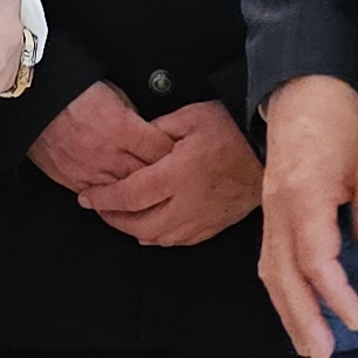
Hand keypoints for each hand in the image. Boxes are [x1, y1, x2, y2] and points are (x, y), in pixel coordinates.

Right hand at [23, 82, 168, 194]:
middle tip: (180, 182)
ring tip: (158, 197)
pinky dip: (116, 203)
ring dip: (143, 196)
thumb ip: (135, 117)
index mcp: (121, 127)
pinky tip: (127, 204)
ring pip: (127, 194)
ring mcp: (91, 170)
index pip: (161, 149)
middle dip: (166, 179)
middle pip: (149, 175)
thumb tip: (153, 133)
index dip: (178, 155)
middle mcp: (108, 152)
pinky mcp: (75, 180)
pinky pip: (102, 199)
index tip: (186, 156)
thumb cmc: (72, 92)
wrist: (34, 101)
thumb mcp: (114, 94)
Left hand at [80, 99, 261, 246]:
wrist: (271, 149)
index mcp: (178, 174)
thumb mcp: (191, 116)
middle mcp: (188, 203)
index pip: (130, 194)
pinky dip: (160, 237)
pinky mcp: (215, 224)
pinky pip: (180, 240)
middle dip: (113, 219)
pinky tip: (152, 228)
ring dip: (134, 229)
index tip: (87, 197)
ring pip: (159, 237)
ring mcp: (203, 218)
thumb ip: (158, 129)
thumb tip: (136, 141)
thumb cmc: (234, 129)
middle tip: (99, 208)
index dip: (104, 198)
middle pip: (139, 223)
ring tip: (121, 217)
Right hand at [256, 75, 357, 357]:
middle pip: (282, 274)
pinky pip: (269, 258)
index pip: (314, 257)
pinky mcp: (271, 213)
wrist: (302, 91)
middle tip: (321, 353)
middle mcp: (279, 209)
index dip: (333, 293)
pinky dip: (281, 289)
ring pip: (270, 271)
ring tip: (307, 345)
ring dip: (288, 310)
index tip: (355, 318)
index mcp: (304, 195)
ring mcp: (270, 212)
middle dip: (301, 316)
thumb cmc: (341, 122)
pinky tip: (295, 310)